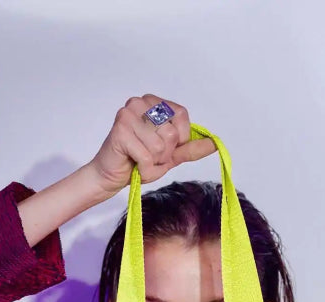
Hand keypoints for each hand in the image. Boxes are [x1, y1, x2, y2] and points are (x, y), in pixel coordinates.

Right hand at [87, 94, 216, 195]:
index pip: (182, 116)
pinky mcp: (121, 130)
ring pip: (161, 146)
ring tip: (139, 160)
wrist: (109, 177)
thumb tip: (215, 144)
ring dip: (153, 163)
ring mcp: (129, 114)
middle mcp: (140, 102)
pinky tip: (133, 164)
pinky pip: (147, 156)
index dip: (180, 139)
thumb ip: (190, 148)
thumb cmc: (137, 162)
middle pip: (173, 133)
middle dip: (164, 154)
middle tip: (147, 156)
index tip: (164, 147)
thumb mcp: (169, 155)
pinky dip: (144, 169)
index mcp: (153, 102)